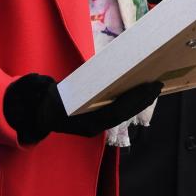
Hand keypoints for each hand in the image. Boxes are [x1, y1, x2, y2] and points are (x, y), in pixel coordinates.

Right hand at [4, 74, 161, 143]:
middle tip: (157, 85)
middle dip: (142, 100)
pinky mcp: (96, 124)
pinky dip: (128, 104)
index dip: (135, 99)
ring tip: (152, 89)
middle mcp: (93, 127)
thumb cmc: (51, 99)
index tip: (149, 87)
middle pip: (124, 114)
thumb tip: (108, 68)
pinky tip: (137, 95)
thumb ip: (84, 83)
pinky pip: (117, 114)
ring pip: (122, 115)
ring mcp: (95, 128)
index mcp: (86, 121)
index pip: (118, 111)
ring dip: (138, 102)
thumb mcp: (64, 90)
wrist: (38, 114)